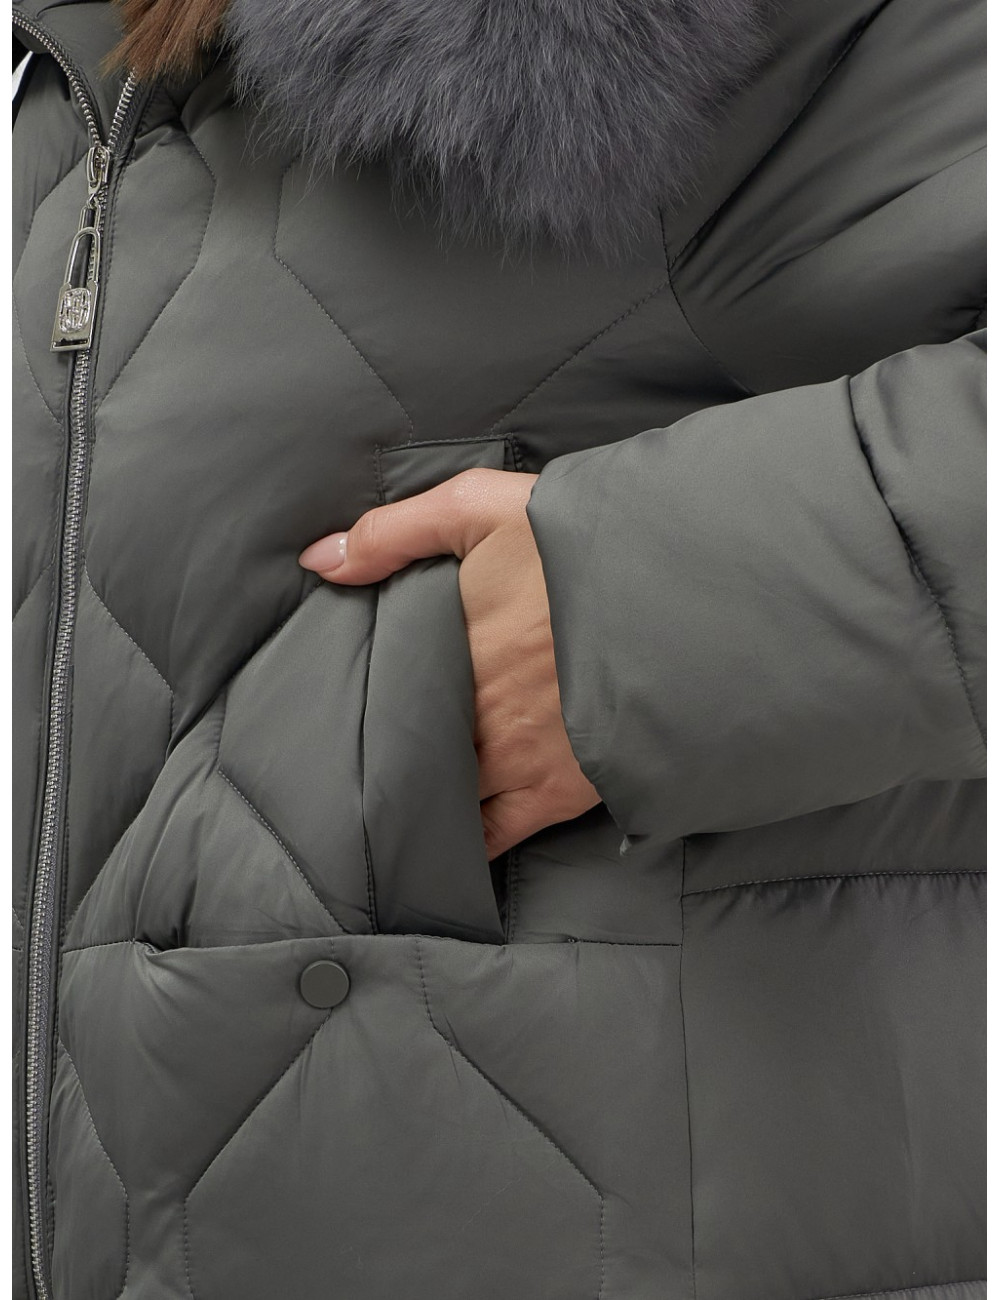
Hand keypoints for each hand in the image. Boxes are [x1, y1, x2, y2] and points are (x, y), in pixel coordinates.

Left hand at [299, 468, 599, 856]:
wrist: (682, 594)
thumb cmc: (580, 544)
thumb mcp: (485, 507)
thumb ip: (396, 532)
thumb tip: (317, 560)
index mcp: (445, 646)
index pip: (377, 690)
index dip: (350, 703)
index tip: (326, 708)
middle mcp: (470, 712)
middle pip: (402, 750)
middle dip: (376, 756)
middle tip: (339, 768)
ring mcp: (512, 760)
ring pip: (437, 797)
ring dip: (411, 800)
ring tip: (378, 809)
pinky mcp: (557, 793)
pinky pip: (492, 837)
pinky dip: (459, 847)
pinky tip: (434, 851)